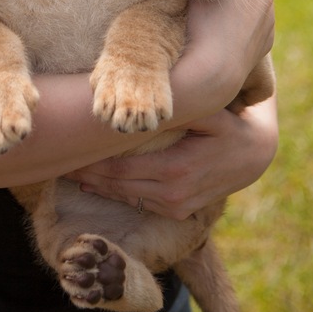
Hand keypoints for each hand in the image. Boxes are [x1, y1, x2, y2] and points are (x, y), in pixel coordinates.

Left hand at [67, 95, 277, 220]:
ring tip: (71, 170)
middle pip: (117, 184)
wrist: (254, 155)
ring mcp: (176, 206)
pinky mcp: (178, 211)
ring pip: (125, 196)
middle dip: (87, 173)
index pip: (120, 167)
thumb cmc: (228, 124)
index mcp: (176, 169)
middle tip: (58, 160)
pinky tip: (96, 181)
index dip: (92, 160)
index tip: (68, 149)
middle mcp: (173, 193)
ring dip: (97, 185)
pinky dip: (116, 191)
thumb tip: (154, 100)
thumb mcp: (210, 112)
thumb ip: (182, 109)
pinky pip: (139, 202)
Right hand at [173, 0, 275, 120]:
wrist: (212, 69)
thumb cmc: (199, 24)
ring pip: (248, 8)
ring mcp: (269, 20)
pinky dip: (240, 30)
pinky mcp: (268, 41)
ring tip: (212, 23)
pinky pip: (251, 28)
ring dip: (235, 11)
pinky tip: (223, 37)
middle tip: (204, 4)